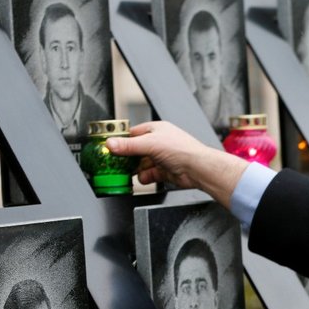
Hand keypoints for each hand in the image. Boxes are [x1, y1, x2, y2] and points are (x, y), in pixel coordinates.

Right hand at [105, 121, 247, 208]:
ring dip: (135, 169)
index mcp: (156, 130)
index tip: (109, 147)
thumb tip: (111, 144)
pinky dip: (145, 177)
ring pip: (142, 164)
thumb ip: (129, 146)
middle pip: (136, 150)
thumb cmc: (182, 150)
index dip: (121, 141)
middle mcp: (159, 143)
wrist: (198, 168)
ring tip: (127, 173)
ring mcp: (162, 158)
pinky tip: (143, 178)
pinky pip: (150, 174)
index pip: (133, 134)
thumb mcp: (150, 144)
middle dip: (127, 158)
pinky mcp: (165, 171)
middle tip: (115, 163)